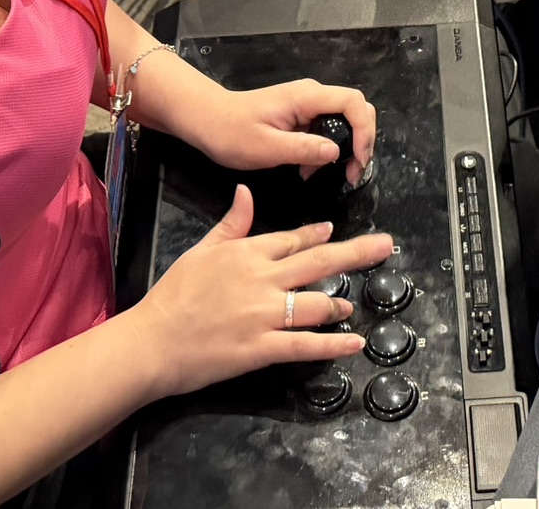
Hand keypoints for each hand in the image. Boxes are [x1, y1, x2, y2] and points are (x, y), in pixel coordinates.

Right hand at [134, 188, 392, 396]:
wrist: (153, 340)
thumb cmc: (174, 295)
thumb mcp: (201, 250)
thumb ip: (231, 223)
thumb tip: (245, 192)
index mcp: (248, 252)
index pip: (292, 239)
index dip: (317, 235)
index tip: (334, 231)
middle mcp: (263, 279)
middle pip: (318, 262)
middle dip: (356, 253)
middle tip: (385, 246)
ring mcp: (265, 314)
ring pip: (316, 303)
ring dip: (338, 303)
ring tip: (351, 306)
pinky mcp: (263, 347)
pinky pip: (306, 345)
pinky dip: (333, 344)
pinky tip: (354, 342)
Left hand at [195, 79, 377, 185]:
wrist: (207, 120)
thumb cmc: (231, 132)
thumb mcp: (266, 148)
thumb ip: (303, 149)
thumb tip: (336, 152)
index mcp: (305, 97)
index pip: (353, 103)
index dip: (364, 130)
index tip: (359, 160)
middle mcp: (311, 96)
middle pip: (355, 109)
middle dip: (361, 140)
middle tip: (353, 172)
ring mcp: (306, 104)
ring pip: (343, 121)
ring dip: (344, 148)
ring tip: (334, 176)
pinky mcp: (301, 116)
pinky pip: (326, 129)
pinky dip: (327, 151)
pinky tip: (311, 170)